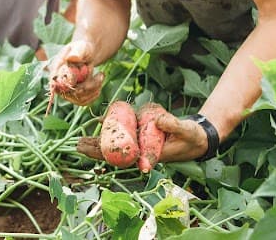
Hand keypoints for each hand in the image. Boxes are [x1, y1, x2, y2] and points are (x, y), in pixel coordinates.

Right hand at [49, 40, 104, 105]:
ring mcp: (66, 92)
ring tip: (100, 75)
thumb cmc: (82, 49)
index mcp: (56, 70)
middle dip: (89, 84)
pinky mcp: (75, 97)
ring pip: (80, 99)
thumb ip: (77, 53)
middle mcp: (59, 83)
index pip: (59, 82)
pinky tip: (99, 82)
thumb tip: (72, 57)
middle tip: (100, 73)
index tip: (88, 69)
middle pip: (72, 93)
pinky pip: (85, 102)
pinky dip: (95, 93)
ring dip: (94, 88)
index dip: (73, 80)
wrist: (86, 55)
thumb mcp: (81, 48)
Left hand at [75, 107, 210, 164]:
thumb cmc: (192, 137)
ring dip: (101, 141)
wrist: (197, 136)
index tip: (89, 152)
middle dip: (96, 149)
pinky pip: (127, 130)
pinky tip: (102, 122)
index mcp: (148, 154)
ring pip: (118, 141)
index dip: (105, 155)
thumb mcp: (185, 130)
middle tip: (77, 145)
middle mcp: (141, 149)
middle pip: (114, 151)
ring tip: (81, 141)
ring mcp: (141, 141)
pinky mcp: (144, 132)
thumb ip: (173, 124)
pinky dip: (115, 126)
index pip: (122, 156)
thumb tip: (156, 120)